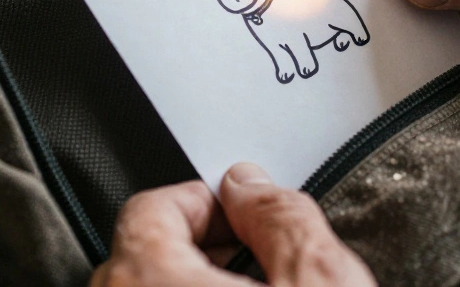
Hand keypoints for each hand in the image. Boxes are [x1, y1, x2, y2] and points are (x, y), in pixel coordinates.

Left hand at [92, 163, 374, 286]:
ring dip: (186, 285)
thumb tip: (252, 184)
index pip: (150, 209)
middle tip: (252, 263)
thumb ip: (281, 218)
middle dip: (195, 250)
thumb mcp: (321, 283)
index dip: (205, 202)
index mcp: (148, 281)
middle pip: (138, 258)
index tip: (241, 215)